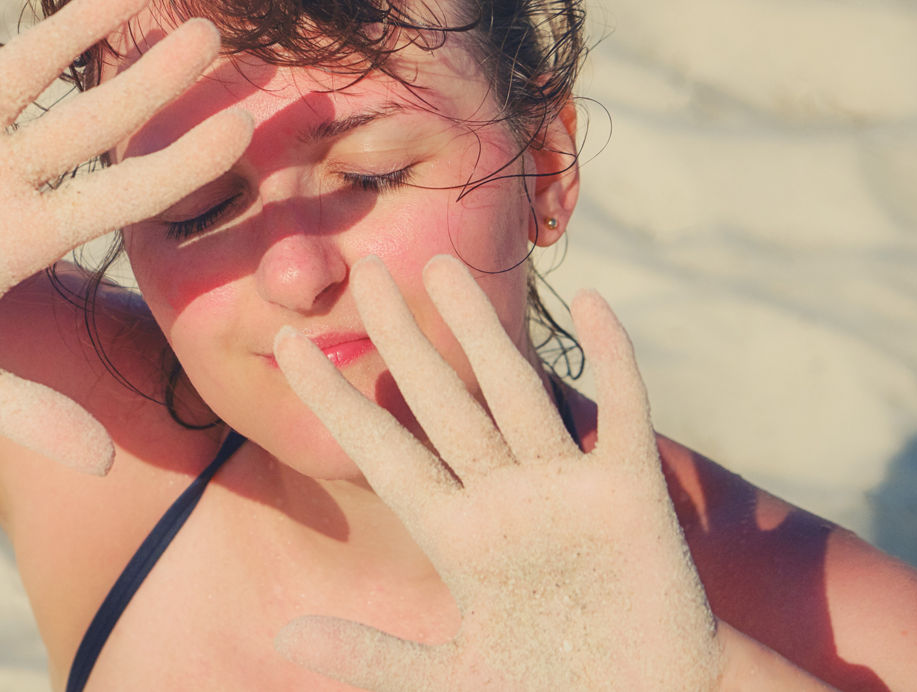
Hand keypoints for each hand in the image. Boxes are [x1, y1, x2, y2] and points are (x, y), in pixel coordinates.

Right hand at [0, 0, 251, 474]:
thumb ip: (23, 409)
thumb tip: (102, 466)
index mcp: (25, 233)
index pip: (121, 193)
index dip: (179, 164)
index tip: (241, 128)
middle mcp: (4, 172)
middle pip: (91, 119)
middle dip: (149, 82)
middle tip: (216, 36)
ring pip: (27, 65)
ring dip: (76, 24)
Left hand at [271, 255, 722, 689]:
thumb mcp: (451, 681)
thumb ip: (371, 658)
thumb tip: (285, 636)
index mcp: (456, 539)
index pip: (381, 450)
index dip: (335, 398)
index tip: (286, 345)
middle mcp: (504, 501)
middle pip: (442, 401)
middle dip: (402, 338)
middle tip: (363, 270)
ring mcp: (566, 492)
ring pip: (515, 391)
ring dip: (484, 330)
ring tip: (444, 266)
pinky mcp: (631, 498)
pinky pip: (623, 415)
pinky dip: (617, 360)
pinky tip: (597, 303)